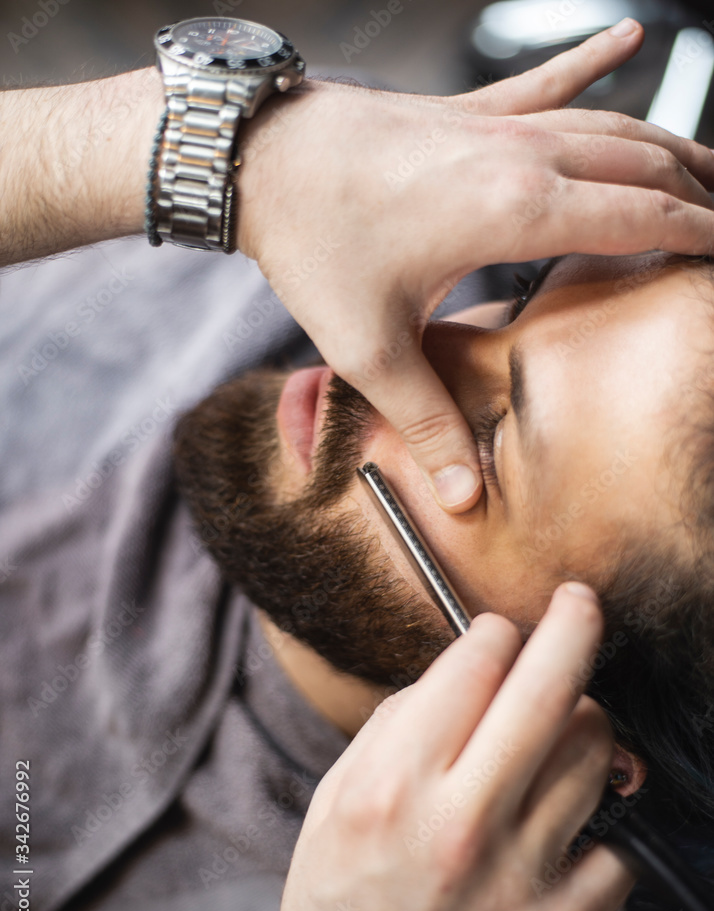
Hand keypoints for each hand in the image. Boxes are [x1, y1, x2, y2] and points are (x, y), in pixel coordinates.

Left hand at [237, 20, 713, 512]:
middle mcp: (522, 155)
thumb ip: (426, 419)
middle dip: (697, 192)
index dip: (699, 235)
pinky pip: (548, 78)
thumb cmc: (312, 240)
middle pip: (643, 165)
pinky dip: (593, 59)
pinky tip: (630, 35)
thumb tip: (464, 492)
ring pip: (611, 123)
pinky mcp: (467, 112)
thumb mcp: (369, 348)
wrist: (258, 159)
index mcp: (516, 210)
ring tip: (705, 165)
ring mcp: (497, 123)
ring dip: (666, 143)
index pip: (642, 217)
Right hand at [273, 583, 633, 910]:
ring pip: (594, 754)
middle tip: (579, 602)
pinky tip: (565, 817)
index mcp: (396, 783)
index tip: (497, 633)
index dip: (492, 632)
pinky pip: (615, 845)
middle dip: (574, 623)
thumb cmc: (336, 903)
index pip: (475, 664)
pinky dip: (598, 819)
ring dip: (585, 720)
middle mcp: (461, 821)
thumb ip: (396, 724)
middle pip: (548, 690)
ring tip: (562, 725)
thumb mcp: (333, 797)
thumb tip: (461, 671)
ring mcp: (518, 875)